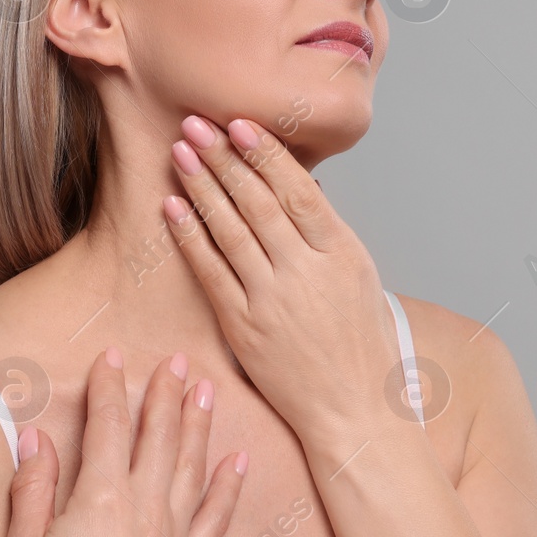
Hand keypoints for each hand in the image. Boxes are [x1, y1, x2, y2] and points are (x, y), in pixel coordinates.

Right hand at [4, 347, 245, 536]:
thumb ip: (33, 486)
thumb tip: (35, 437)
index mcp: (101, 497)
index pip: (109, 425)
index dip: (110, 387)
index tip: (113, 358)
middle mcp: (145, 508)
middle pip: (159, 435)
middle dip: (166, 392)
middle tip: (176, 359)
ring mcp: (173, 536)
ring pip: (191, 465)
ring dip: (199, 423)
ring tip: (206, 390)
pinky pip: (217, 517)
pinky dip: (228, 486)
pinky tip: (236, 462)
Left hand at [163, 114, 403, 447]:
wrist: (354, 412)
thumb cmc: (364, 345)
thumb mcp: (361, 278)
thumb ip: (327, 234)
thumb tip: (302, 187)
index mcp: (341, 254)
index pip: (297, 191)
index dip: (265, 154)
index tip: (240, 123)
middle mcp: (304, 273)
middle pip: (256, 203)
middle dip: (223, 158)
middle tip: (196, 124)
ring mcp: (271, 300)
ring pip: (229, 231)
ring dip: (202, 186)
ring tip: (181, 151)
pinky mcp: (243, 327)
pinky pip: (210, 273)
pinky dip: (190, 237)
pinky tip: (172, 207)